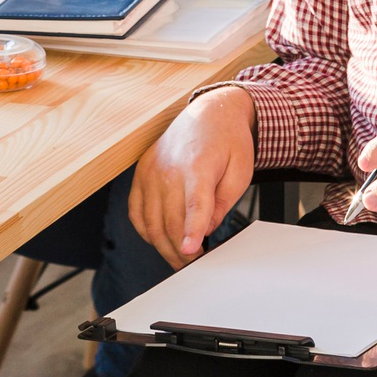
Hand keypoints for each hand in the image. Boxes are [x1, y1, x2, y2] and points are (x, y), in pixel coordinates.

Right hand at [128, 86, 256, 267]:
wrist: (209, 112)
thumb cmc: (227, 140)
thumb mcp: (241, 170)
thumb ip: (223, 202)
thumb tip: (206, 228)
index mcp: (197, 166)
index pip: (194, 205)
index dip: (192, 231)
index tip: (191, 252)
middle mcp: (169, 168)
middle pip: (171, 220)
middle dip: (183, 250)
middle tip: (195, 264)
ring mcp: (151, 170)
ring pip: (151, 221)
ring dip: (164, 246)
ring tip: (179, 258)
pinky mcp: (141, 172)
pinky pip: (136, 211)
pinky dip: (145, 230)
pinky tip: (158, 238)